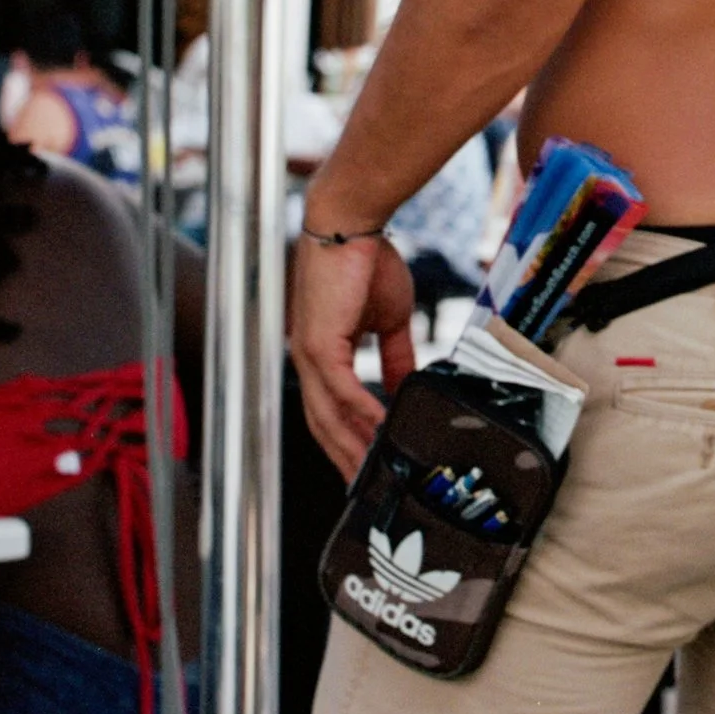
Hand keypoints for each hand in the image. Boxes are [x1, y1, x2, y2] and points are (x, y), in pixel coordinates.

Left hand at [289, 225, 417, 478]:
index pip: (331, 409)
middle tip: (367, 487)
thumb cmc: (367, 261)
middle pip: (324, 424)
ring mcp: (309, 354)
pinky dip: (361, 414)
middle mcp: (308, 360)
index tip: (368, 464)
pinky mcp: (319, 344)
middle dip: (346, 458)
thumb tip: (405, 385)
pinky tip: (380, 431)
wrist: (352, 226)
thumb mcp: (389, 318)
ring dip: (353, 445)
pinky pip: (341, 390)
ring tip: (377, 469)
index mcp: (321, 354)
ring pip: (328, 415)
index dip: (347, 440)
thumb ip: (394, 356)